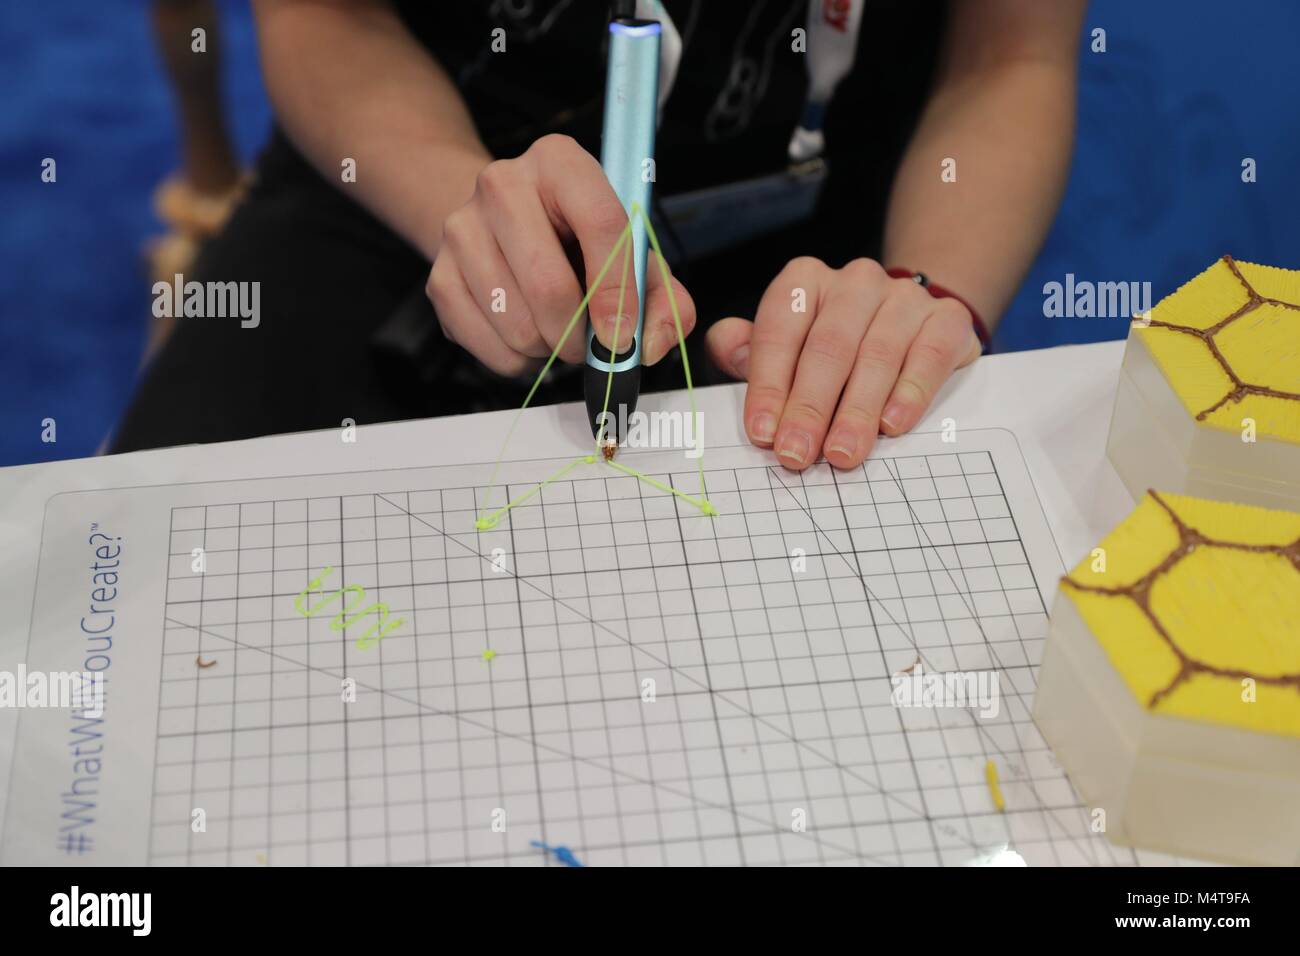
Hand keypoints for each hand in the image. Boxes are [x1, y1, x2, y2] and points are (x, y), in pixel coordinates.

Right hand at [426, 134, 694, 375]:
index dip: (618, 293)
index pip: (601, 225)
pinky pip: (488, 346)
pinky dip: (518, 360)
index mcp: (561, 163)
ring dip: (548, 349)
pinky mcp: (438, 276)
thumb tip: (649, 345)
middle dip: (577, 335)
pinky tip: (528, 336)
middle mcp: (503, 184)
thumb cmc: (579, 242)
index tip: (622, 337)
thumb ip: (663, 299)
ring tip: (556, 331)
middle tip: (589, 346)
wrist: (503, 227)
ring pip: (517, 324)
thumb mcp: (634, 256)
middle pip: (549, 285)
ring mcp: (461, 229)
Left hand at [705, 257, 981, 469]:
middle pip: (828, 347)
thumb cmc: (832, 344)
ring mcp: (904, 297)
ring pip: (877, 355)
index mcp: (805, 282)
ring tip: (842, 453)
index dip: (767, 386)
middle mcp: (855, 282)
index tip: (762, 434)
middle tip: (798, 454)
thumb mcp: (785, 342)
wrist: (910, 323)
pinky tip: (893, 425)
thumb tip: (729, 347)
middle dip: (809, 408)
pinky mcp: (947, 319)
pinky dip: (910, 393)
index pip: (779, 332)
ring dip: (856, 411)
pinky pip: (929, 355)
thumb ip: (748, 348)